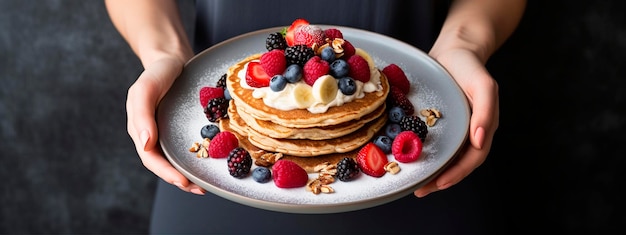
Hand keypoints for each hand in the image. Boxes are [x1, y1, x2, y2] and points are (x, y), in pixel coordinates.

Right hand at [126, 56, 205, 194]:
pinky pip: (184, 147)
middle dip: (179, 179)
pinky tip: (208, 163)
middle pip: (163, 164)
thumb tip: (145, 145)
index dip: (166, 172)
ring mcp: (165, 132)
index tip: (183, 181)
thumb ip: (142, 115)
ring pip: (174, 159)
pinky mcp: (178, 128)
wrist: (171, 58)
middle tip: (199, 189)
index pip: (151, 158)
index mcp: (140, 129)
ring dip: (187, 174)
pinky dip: (194, 158)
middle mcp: (152, 134)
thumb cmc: (156, 72)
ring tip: (203, 185)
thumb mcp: (145, 89)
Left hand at [414, 48, 499, 196]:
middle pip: (458, 163)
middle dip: (441, 179)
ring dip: (432, 172)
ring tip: (414, 183)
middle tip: (420, 190)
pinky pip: (432, 142)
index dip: (458, 173)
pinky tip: (407, 158)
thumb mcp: (483, 84)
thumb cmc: (470, 66)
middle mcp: (468, 131)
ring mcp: (454, 128)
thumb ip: (485, 111)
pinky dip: (422, 153)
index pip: (473, 158)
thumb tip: (479, 140)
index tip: (440, 183)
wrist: (455, 49)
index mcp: (482, 126)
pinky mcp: (438, 122)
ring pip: (445, 156)